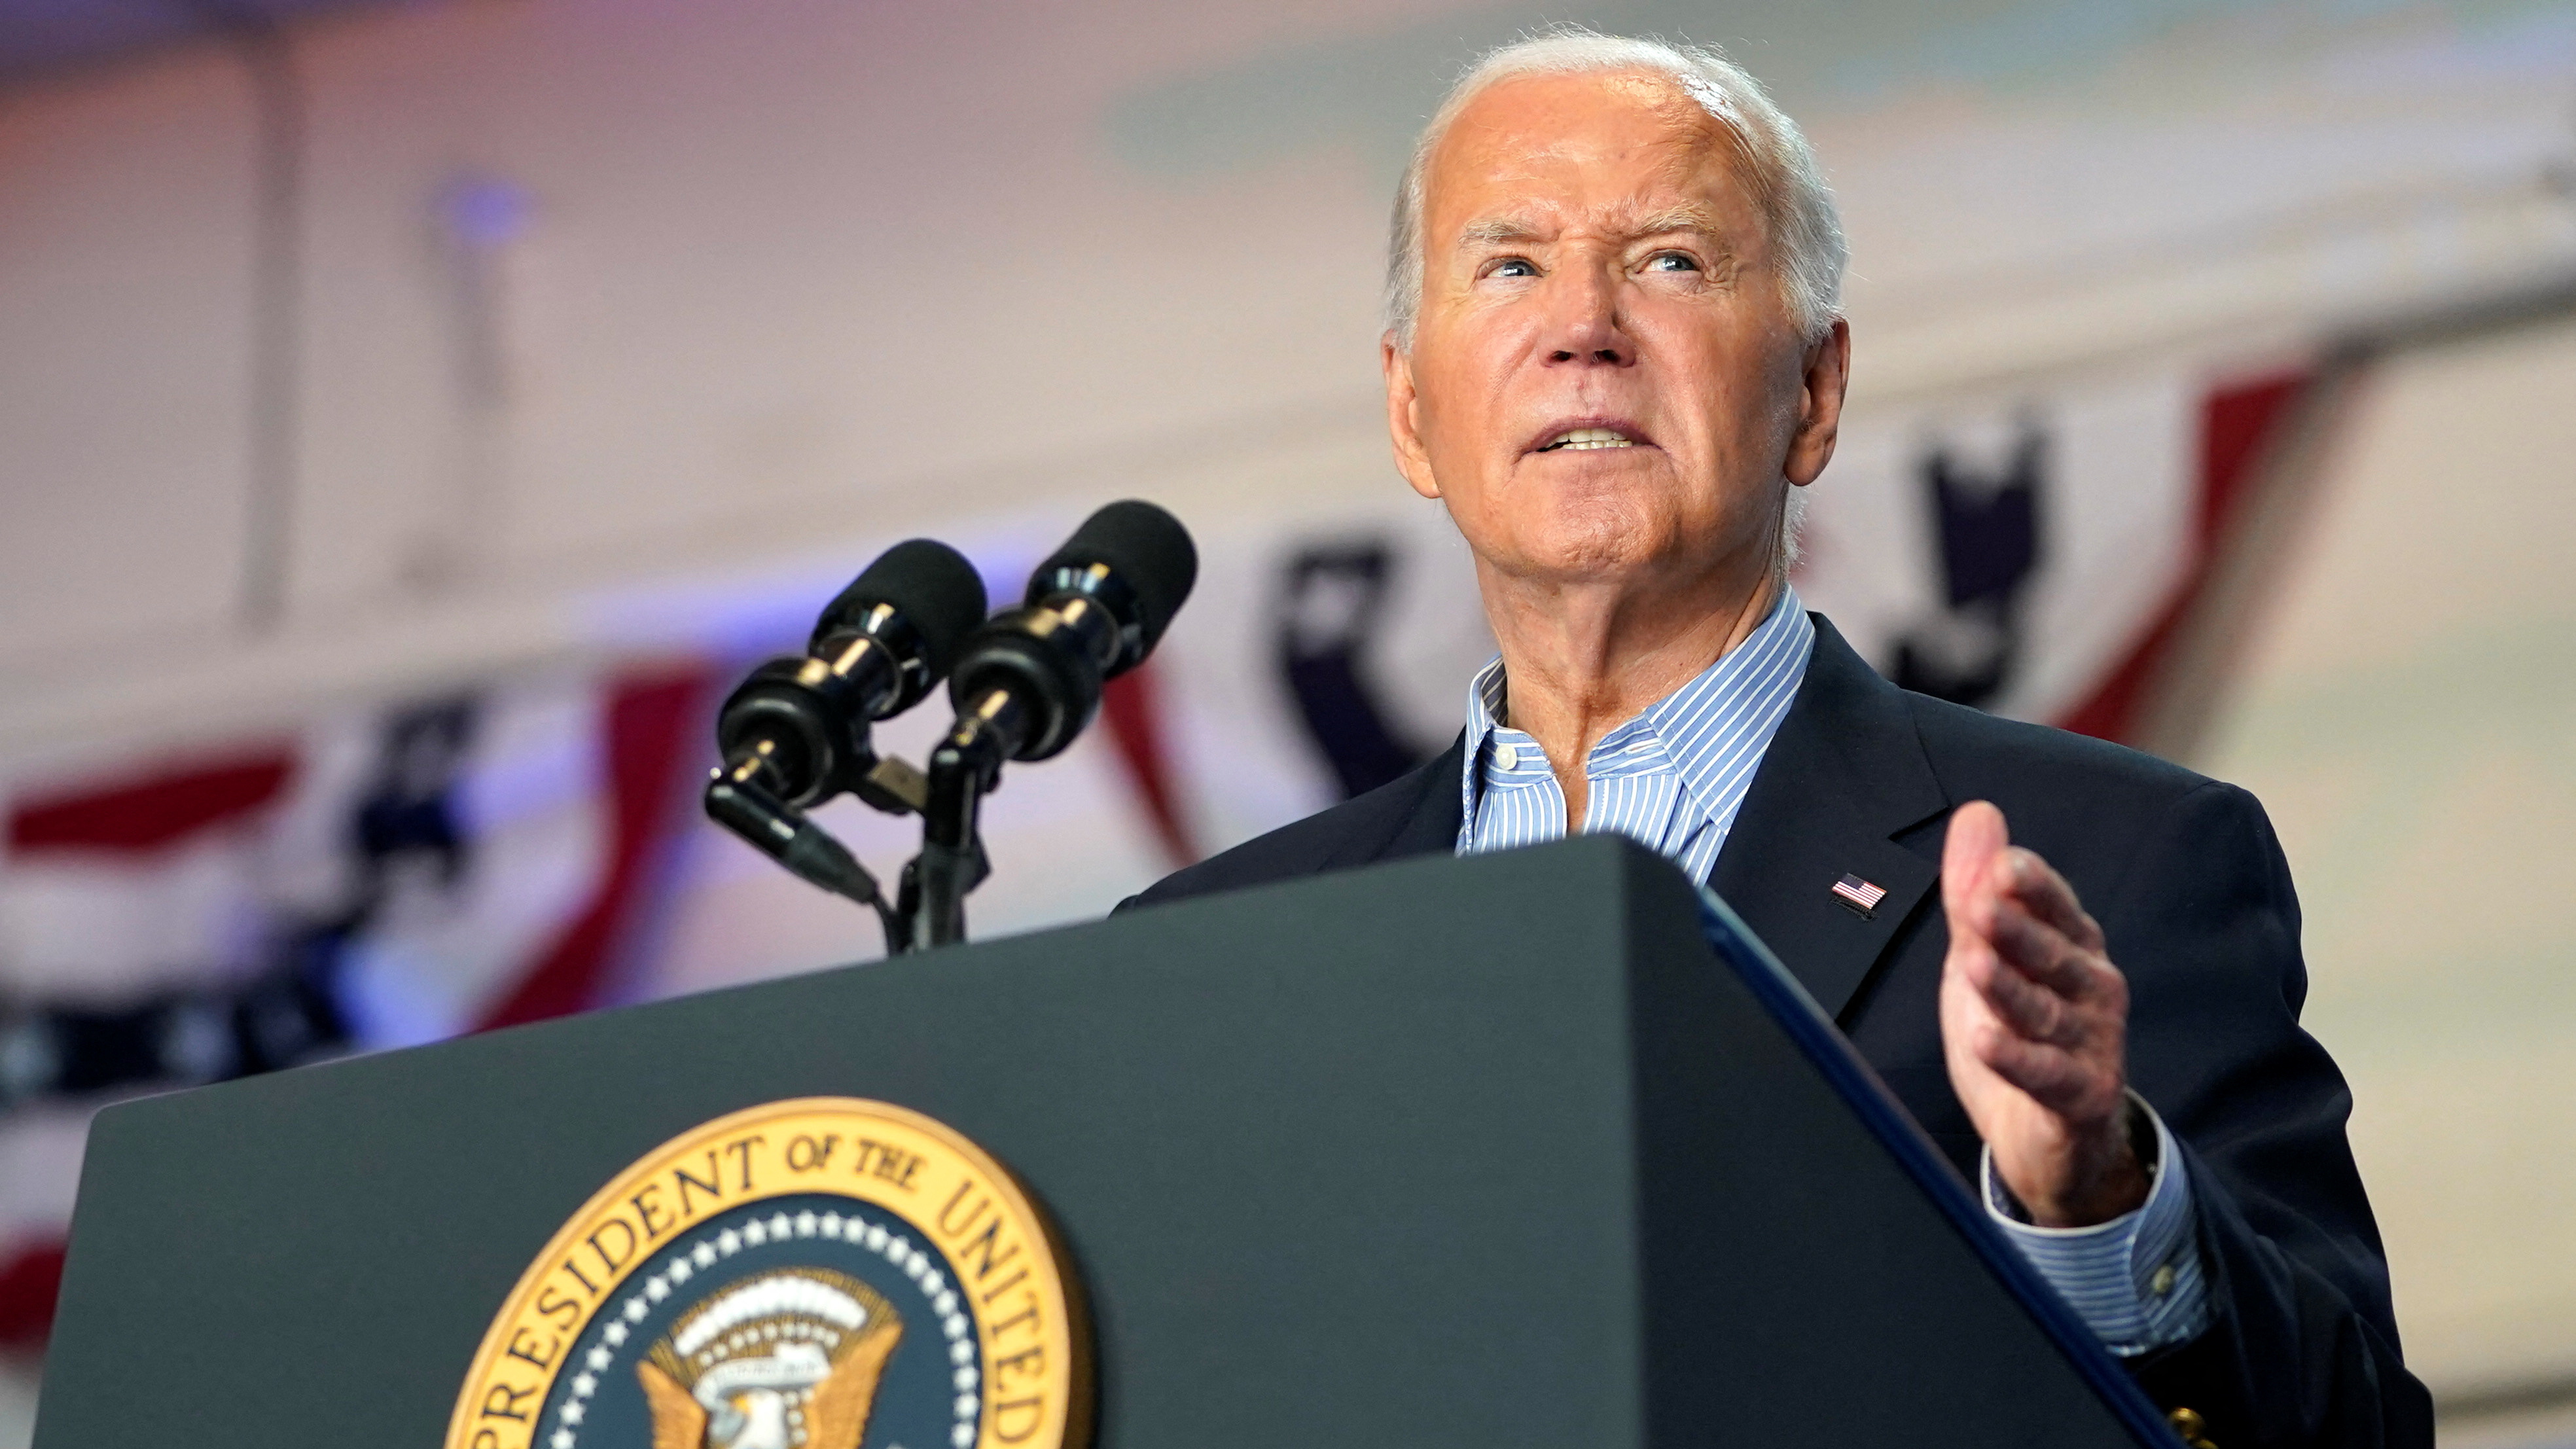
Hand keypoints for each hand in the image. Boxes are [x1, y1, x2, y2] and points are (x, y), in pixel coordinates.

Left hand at [1938, 801, 2146, 1226]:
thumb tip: (1978, 814)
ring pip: (2046, 1012)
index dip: (2032, 888)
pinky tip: (1985, 1040)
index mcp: (2072, 948)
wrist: (2050, 1139)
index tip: (2004, 863)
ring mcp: (2091, 1044)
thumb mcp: (1985, 957)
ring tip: (1974, 964)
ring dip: (2010, 989)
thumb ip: (1976, 892)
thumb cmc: (2020, 1033)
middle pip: (2053, 955)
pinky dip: (2017, 1059)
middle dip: (2019, 930)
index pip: (2056, 908)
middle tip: (1983, 904)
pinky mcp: (2081, 1097)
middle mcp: (2090, 990)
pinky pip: (2049, 1077)